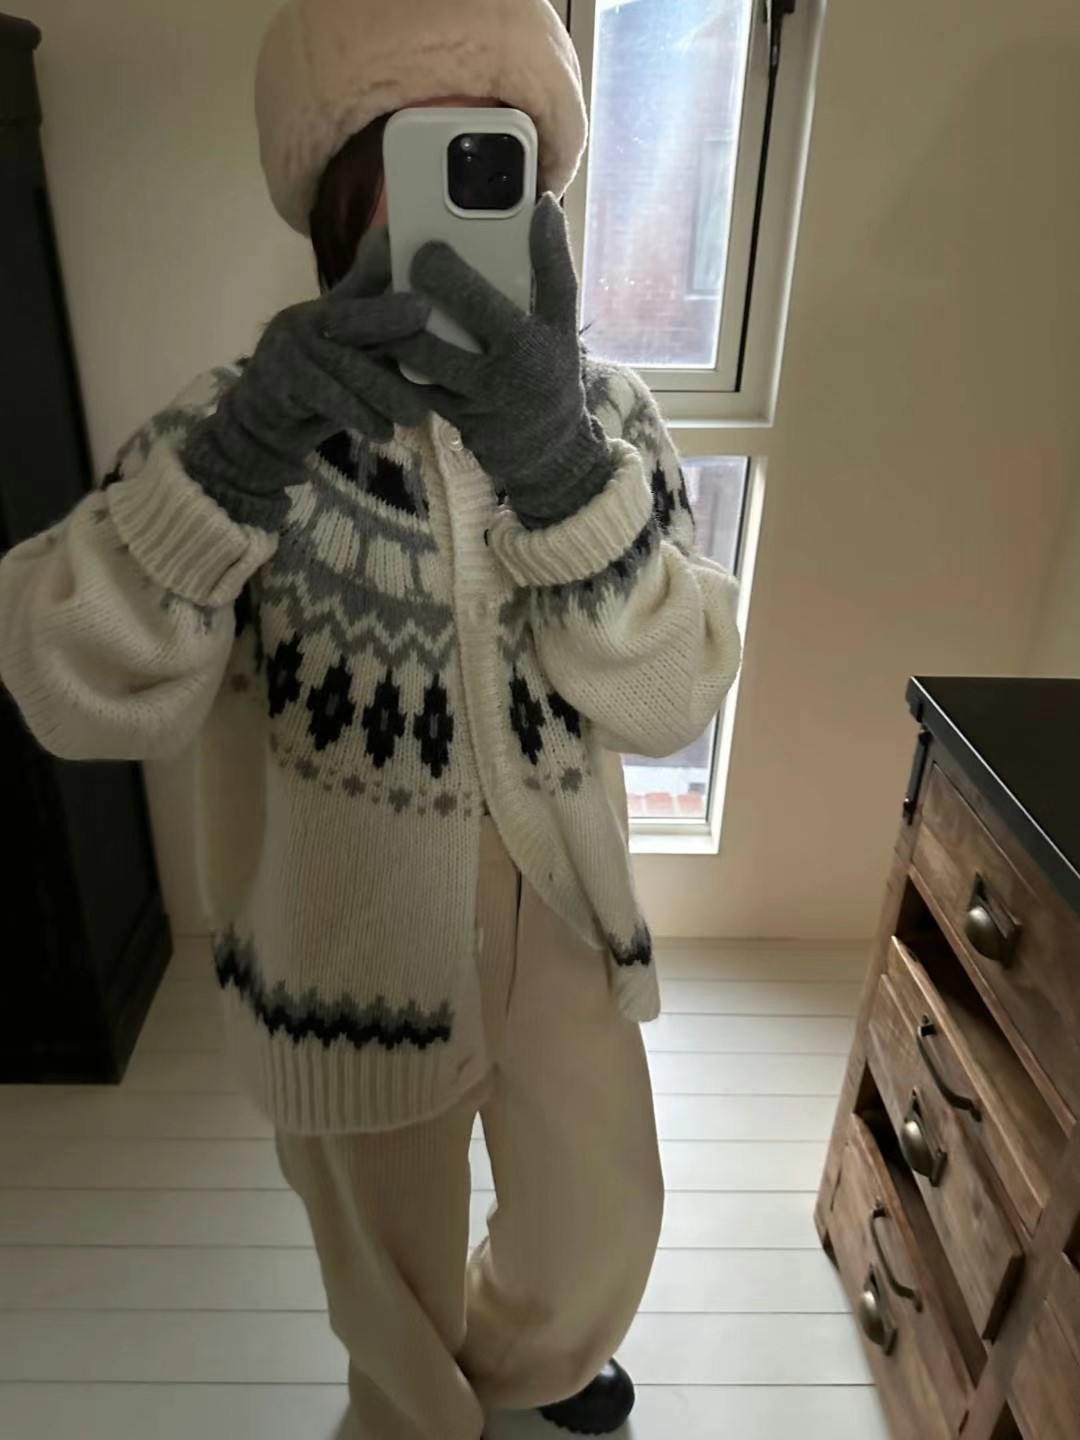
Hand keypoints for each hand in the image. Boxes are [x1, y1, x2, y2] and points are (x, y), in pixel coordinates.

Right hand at [182, 229, 430, 530]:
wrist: (261, 425)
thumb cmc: (318, 389)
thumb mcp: (349, 356)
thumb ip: (379, 331)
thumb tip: (425, 308)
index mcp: (324, 307)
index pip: (362, 285)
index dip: (389, 279)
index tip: (426, 291)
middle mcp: (303, 319)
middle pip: (354, 320)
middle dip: (394, 326)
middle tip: (435, 350)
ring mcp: (286, 348)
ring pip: (346, 367)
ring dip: (385, 393)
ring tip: (416, 415)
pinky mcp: (278, 381)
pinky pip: (328, 398)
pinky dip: (359, 416)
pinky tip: (384, 432)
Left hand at [390, 196, 614, 528]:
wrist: (550, 448)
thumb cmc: (554, 369)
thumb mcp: (563, 320)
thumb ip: (552, 264)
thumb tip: (544, 203)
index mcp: (521, 342)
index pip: (474, 300)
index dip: (439, 272)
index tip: (422, 248)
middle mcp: (492, 376)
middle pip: (426, 337)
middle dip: (395, 305)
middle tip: (380, 277)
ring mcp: (467, 403)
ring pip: (411, 365)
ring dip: (383, 334)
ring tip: (363, 306)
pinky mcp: (449, 421)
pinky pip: (413, 388)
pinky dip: (391, 362)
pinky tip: (372, 338)